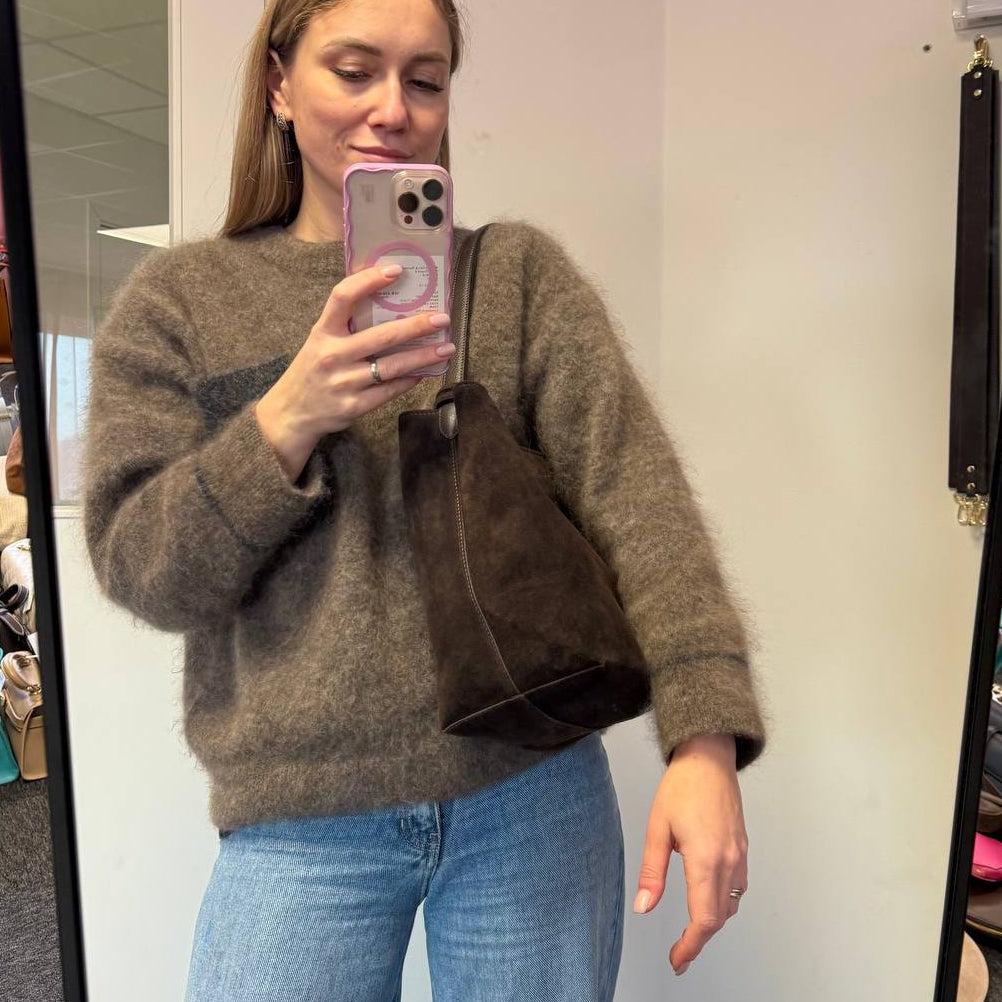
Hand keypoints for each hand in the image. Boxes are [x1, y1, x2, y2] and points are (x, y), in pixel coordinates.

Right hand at [255, 264, 454, 481]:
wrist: (290, 415)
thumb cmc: (312, 371)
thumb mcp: (319, 342)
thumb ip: (346, 326)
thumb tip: (390, 305)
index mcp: (322, 332)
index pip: (343, 297)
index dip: (368, 280)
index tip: (396, 270)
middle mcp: (332, 356)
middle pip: (382, 336)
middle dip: (416, 326)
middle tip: (442, 319)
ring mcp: (344, 383)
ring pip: (392, 367)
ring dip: (423, 357)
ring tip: (446, 348)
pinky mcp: (354, 406)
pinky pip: (389, 391)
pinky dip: (409, 380)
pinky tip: (424, 372)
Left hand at [632, 733, 747, 975]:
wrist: (709, 758)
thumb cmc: (682, 786)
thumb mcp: (657, 828)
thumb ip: (652, 871)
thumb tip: (645, 906)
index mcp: (705, 859)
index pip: (704, 919)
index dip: (690, 945)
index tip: (677, 959)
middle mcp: (728, 861)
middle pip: (719, 917)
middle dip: (699, 939)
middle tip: (679, 952)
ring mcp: (740, 854)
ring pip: (731, 903)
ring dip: (712, 920)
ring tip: (690, 929)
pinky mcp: (743, 847)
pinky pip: (738, 886)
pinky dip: (723, 900)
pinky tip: (707, 896)